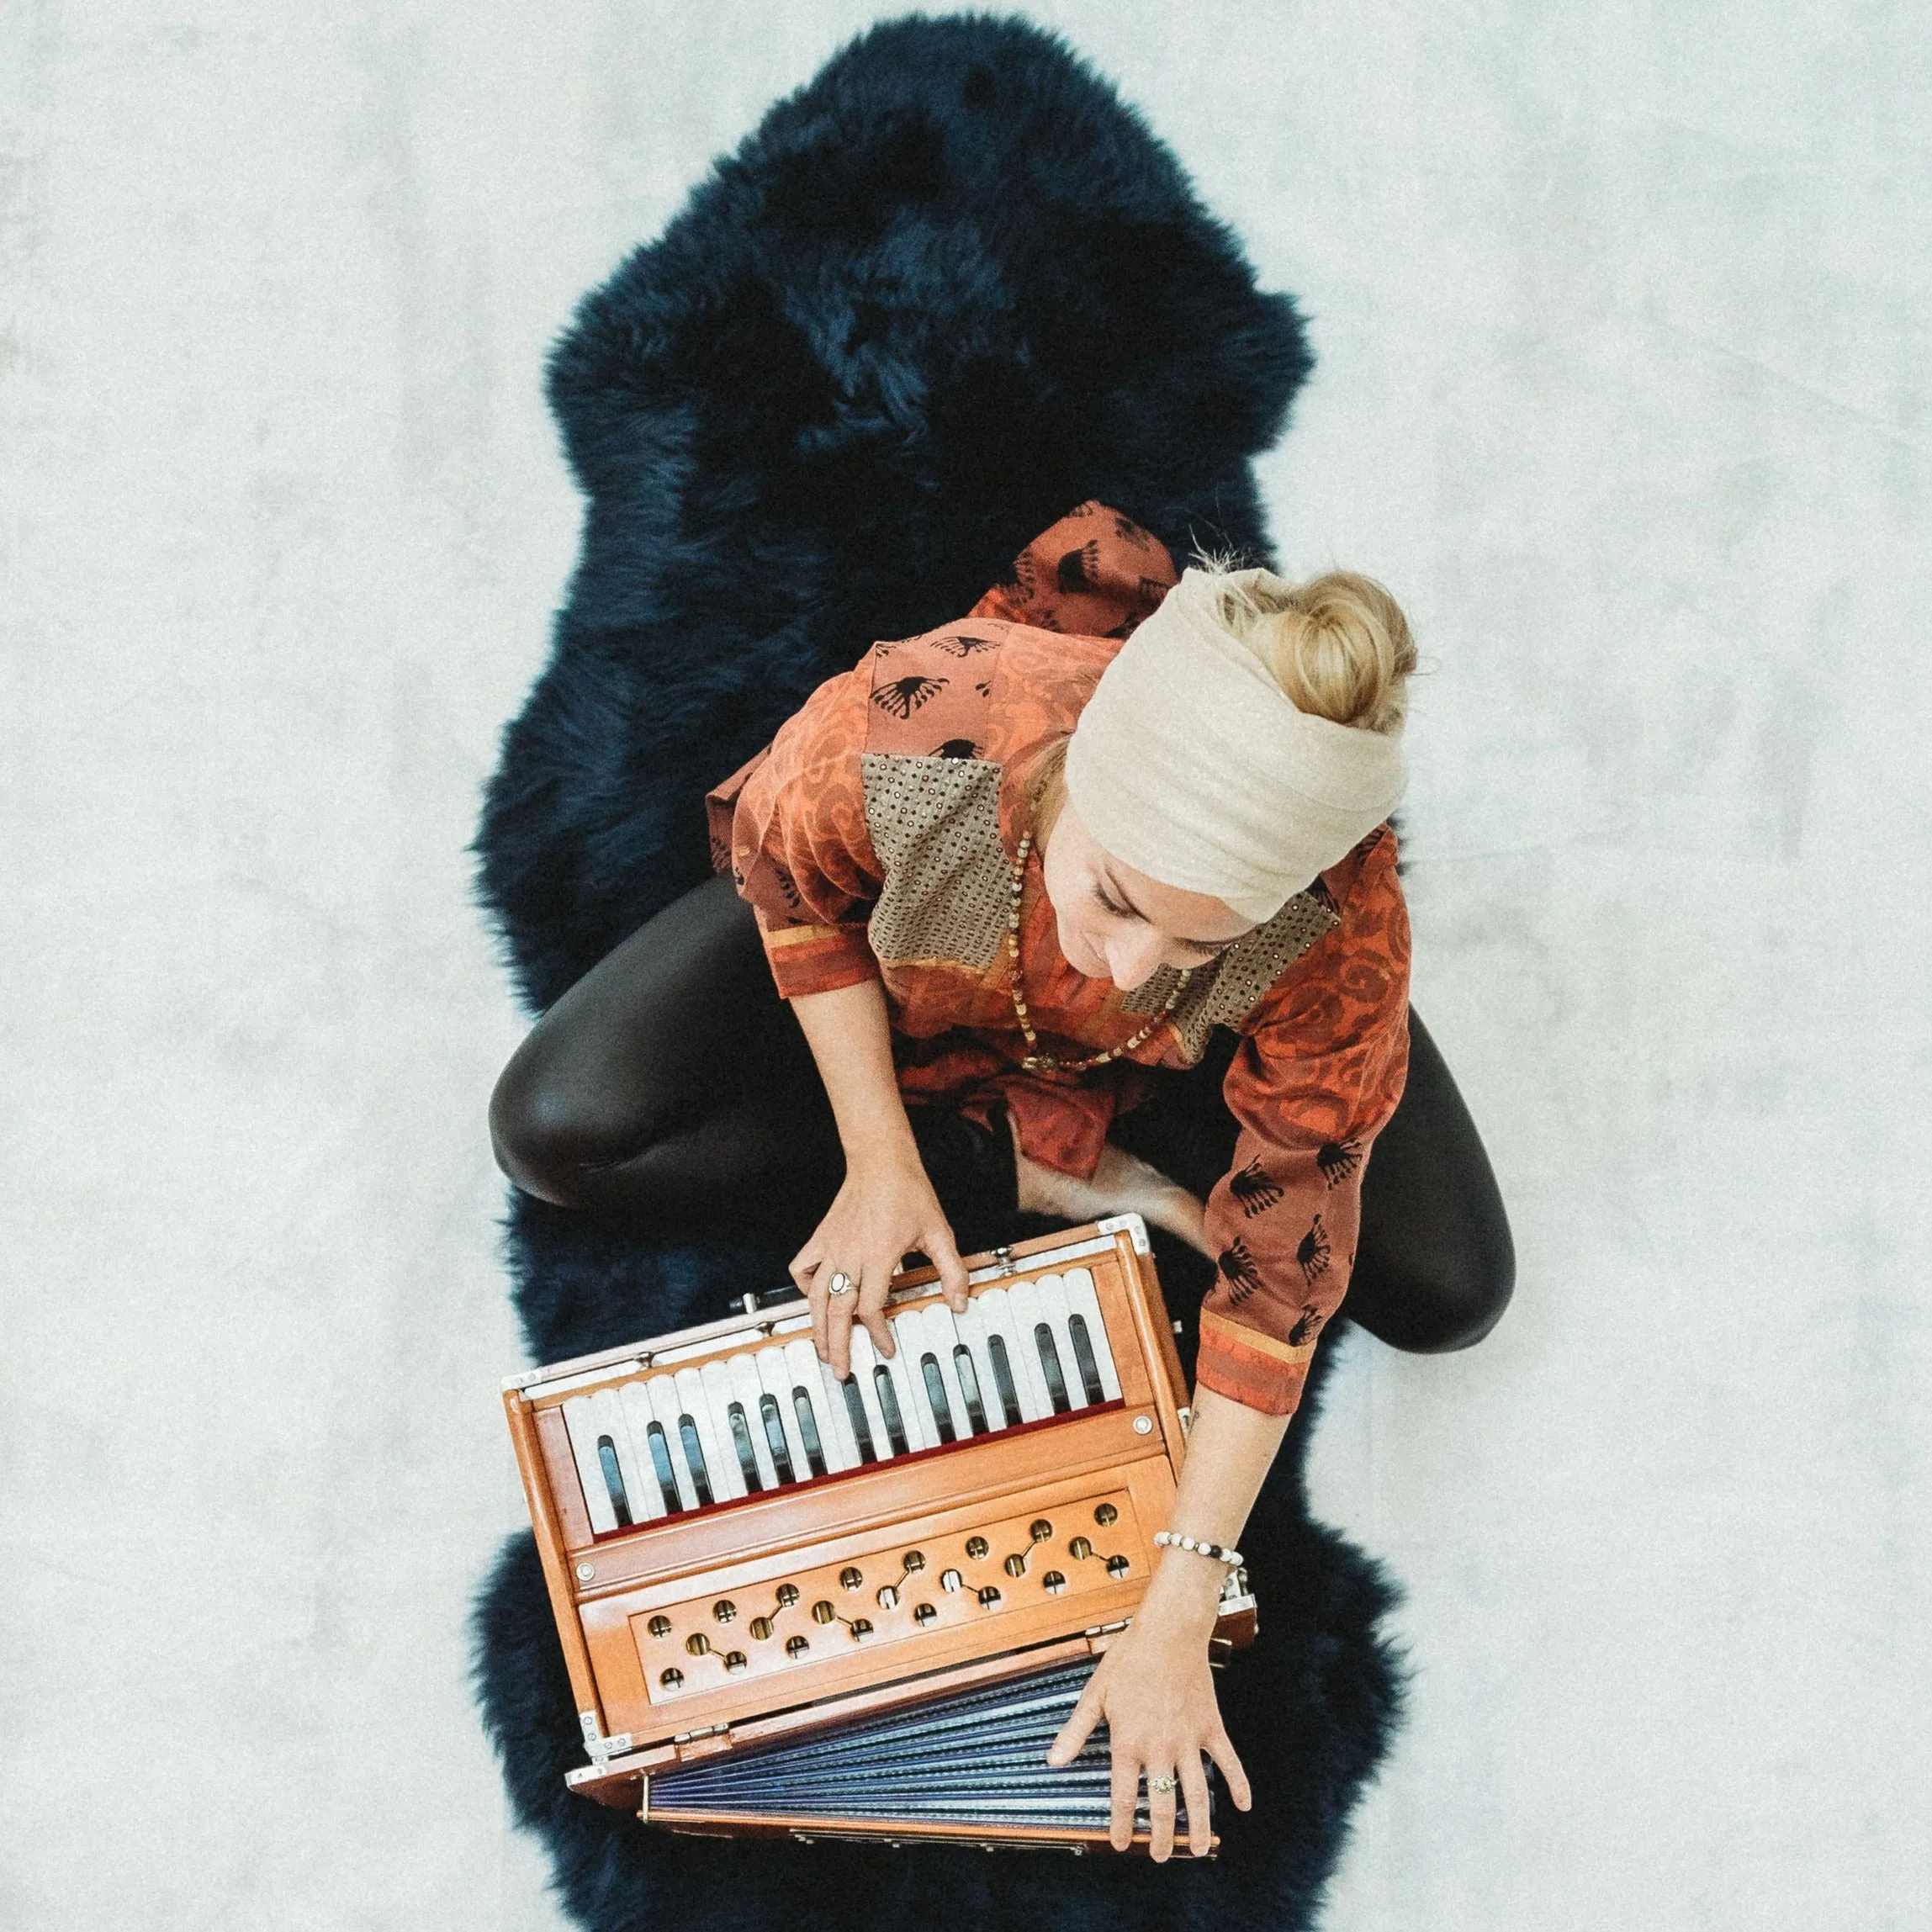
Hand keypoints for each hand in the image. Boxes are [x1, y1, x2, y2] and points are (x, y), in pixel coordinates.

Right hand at [789, 1155, 968, 1377]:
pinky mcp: (820, 1237)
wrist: (881, 1159)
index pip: (872, 1308)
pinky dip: (804, 1287)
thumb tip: (960, 1304)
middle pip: (837, 1311)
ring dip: (817, 1327)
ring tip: (822, 1350)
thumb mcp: (939, 1233)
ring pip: (815, 1297)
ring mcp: (831, 1247)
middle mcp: (851, 1255)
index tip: (886, 1348)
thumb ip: (952, 1271)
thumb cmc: (909, 1193)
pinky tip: (814, 1299)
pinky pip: (802, 1268)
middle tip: (841, 1371)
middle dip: (837, 1346)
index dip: (878, 1333)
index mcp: (879, 1256)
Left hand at [1044, 1562, 1250, 1858]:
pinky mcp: (1211, 1726)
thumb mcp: (1096, 1693)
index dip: (1120, 1825)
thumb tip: (1052, 1761)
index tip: (1120, 1845)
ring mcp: (1189, 1739)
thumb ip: (1076, 1730)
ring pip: (1197, 1793)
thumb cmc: (1129, 1658)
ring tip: (1198, 1850)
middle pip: (1161, 1804)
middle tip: (1158, 1856)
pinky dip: (1238, 1783)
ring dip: (1198, 1825)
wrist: (1169, 1630)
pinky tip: (1243, 1806)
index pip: (1122, 1796)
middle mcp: (1160, 1747)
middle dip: (1160, 1837)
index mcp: (1128, 1741)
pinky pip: (1228, 1761)